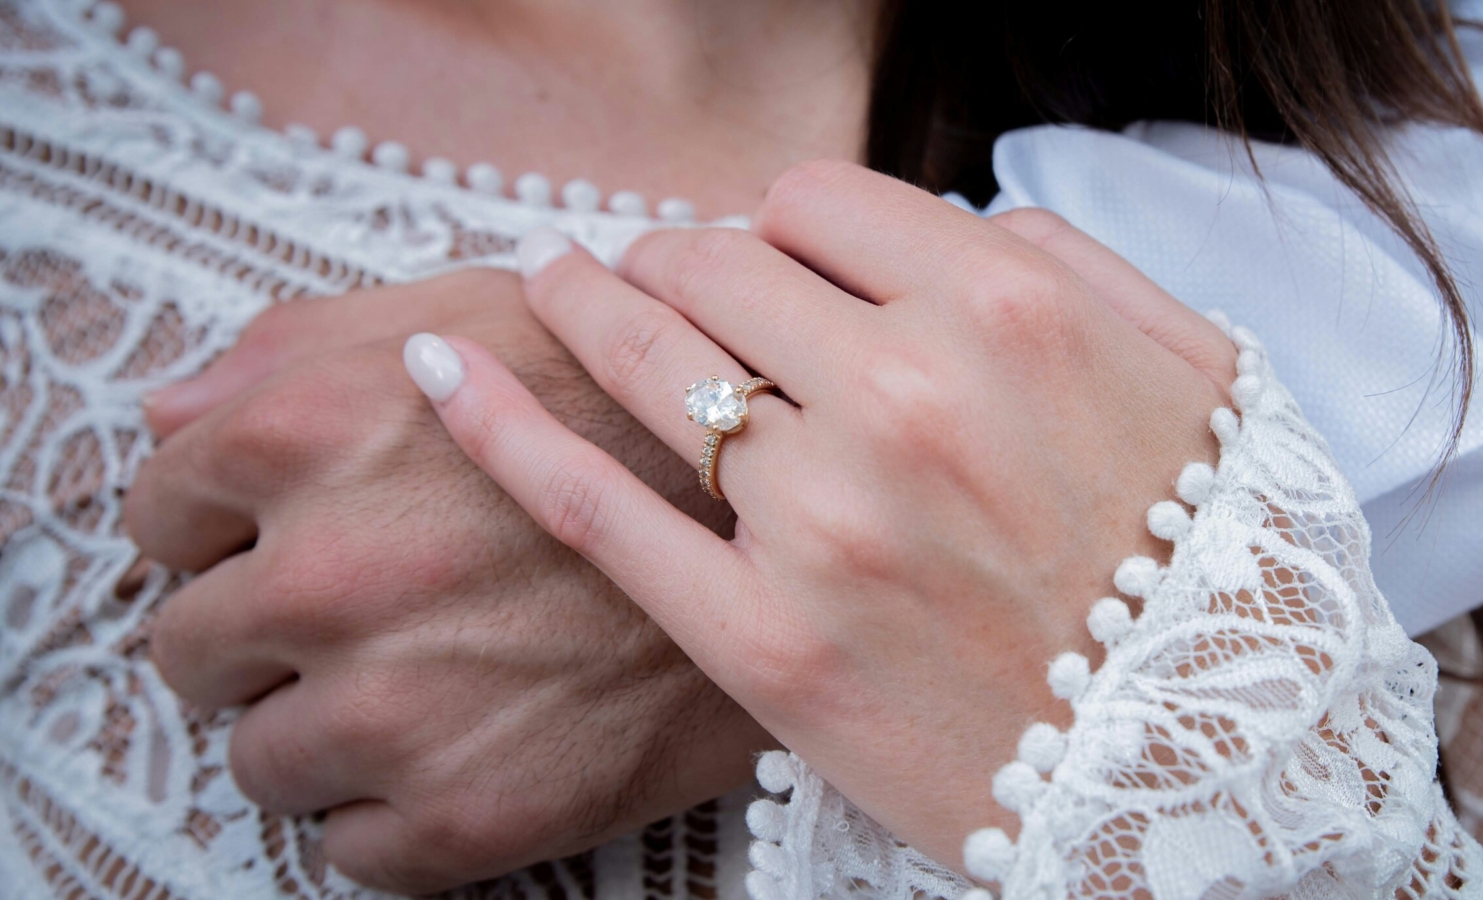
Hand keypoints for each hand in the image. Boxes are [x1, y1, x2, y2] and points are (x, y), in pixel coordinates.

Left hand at [127, 270, 772, 892]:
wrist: (800, 530)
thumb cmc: (632, 408)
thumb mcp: (478, 311)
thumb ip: (305, 343)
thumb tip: (169, 409)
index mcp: (320, 428)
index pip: (160, 505)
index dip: (211, 522)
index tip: (262, 537)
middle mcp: (336, 570)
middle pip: (191, 646)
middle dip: (257, 632)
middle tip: (357, 614)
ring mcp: (399, 707)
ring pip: (261, 759)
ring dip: (320, 729)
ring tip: (424, 681)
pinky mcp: (469, 814)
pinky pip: (348, 851)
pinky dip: (392, 813)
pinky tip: (466, 746)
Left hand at [409, 160, 1237, 869]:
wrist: (1208, 766)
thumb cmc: (1209, 562)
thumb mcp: (1194, 372)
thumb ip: (1073, 262)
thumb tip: (960, 220)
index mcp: (1009, 310)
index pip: (814, 201)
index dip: (774, 220)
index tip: (763, 253)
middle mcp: (908, 394)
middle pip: (716, 267)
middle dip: (675, 258)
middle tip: (648, 271)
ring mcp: (826, 521)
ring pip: (650, 361)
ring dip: (588, 305)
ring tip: (556, 284)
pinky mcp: (765, 640)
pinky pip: (598, 506)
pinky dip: (503, 428)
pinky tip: (440, 374)